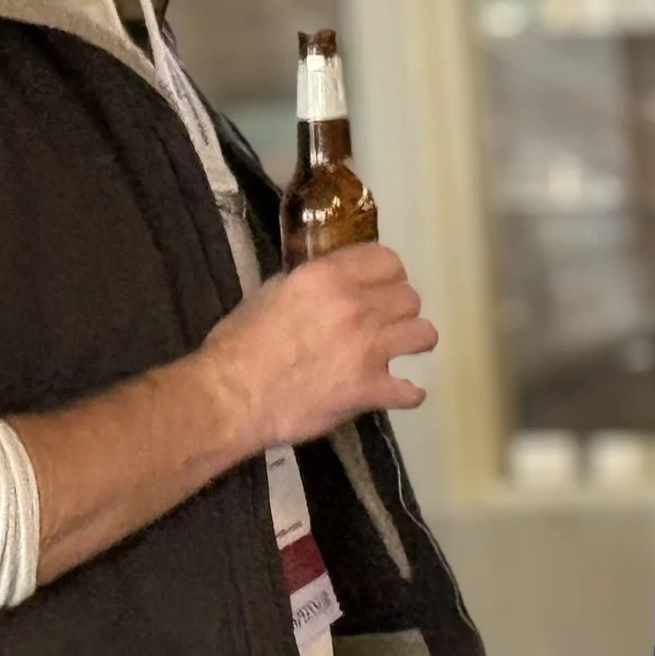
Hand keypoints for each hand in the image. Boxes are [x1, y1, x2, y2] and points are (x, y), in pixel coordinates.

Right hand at [195, 245, 437, 454]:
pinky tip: (400, 392)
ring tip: (400, 348)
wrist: (232, 395)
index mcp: (330, 277)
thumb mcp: (270, 291)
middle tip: (385, 320)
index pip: (387, 259)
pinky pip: (410, 391)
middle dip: (399, 307)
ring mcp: (368, 349)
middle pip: (409, 297)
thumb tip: (327, 280)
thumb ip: (308, 282)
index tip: (382, 285)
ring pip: (422, 334)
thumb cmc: (240, 341)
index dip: (388, 273)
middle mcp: (357, 307)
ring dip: (413, 340)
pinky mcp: (368, 389)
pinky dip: (407, 393)